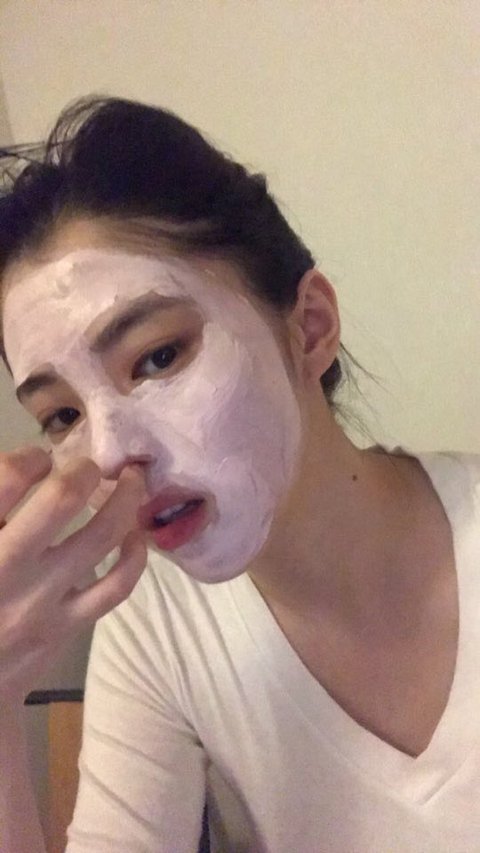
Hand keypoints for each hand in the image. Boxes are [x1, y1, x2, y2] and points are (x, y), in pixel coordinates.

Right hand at [0, 447, 146, 704]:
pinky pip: (116, 587)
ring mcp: (44, 600)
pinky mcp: (67, 626)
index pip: (8, 478)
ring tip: (130, 480)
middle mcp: (9, 568)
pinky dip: (135, 555)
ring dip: (124, 499)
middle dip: (82, 469)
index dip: (29, 458)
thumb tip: (20, 473)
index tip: (37, 459)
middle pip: (62, 499)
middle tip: (87, 465)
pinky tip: (134, 535)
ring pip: (102, 535)